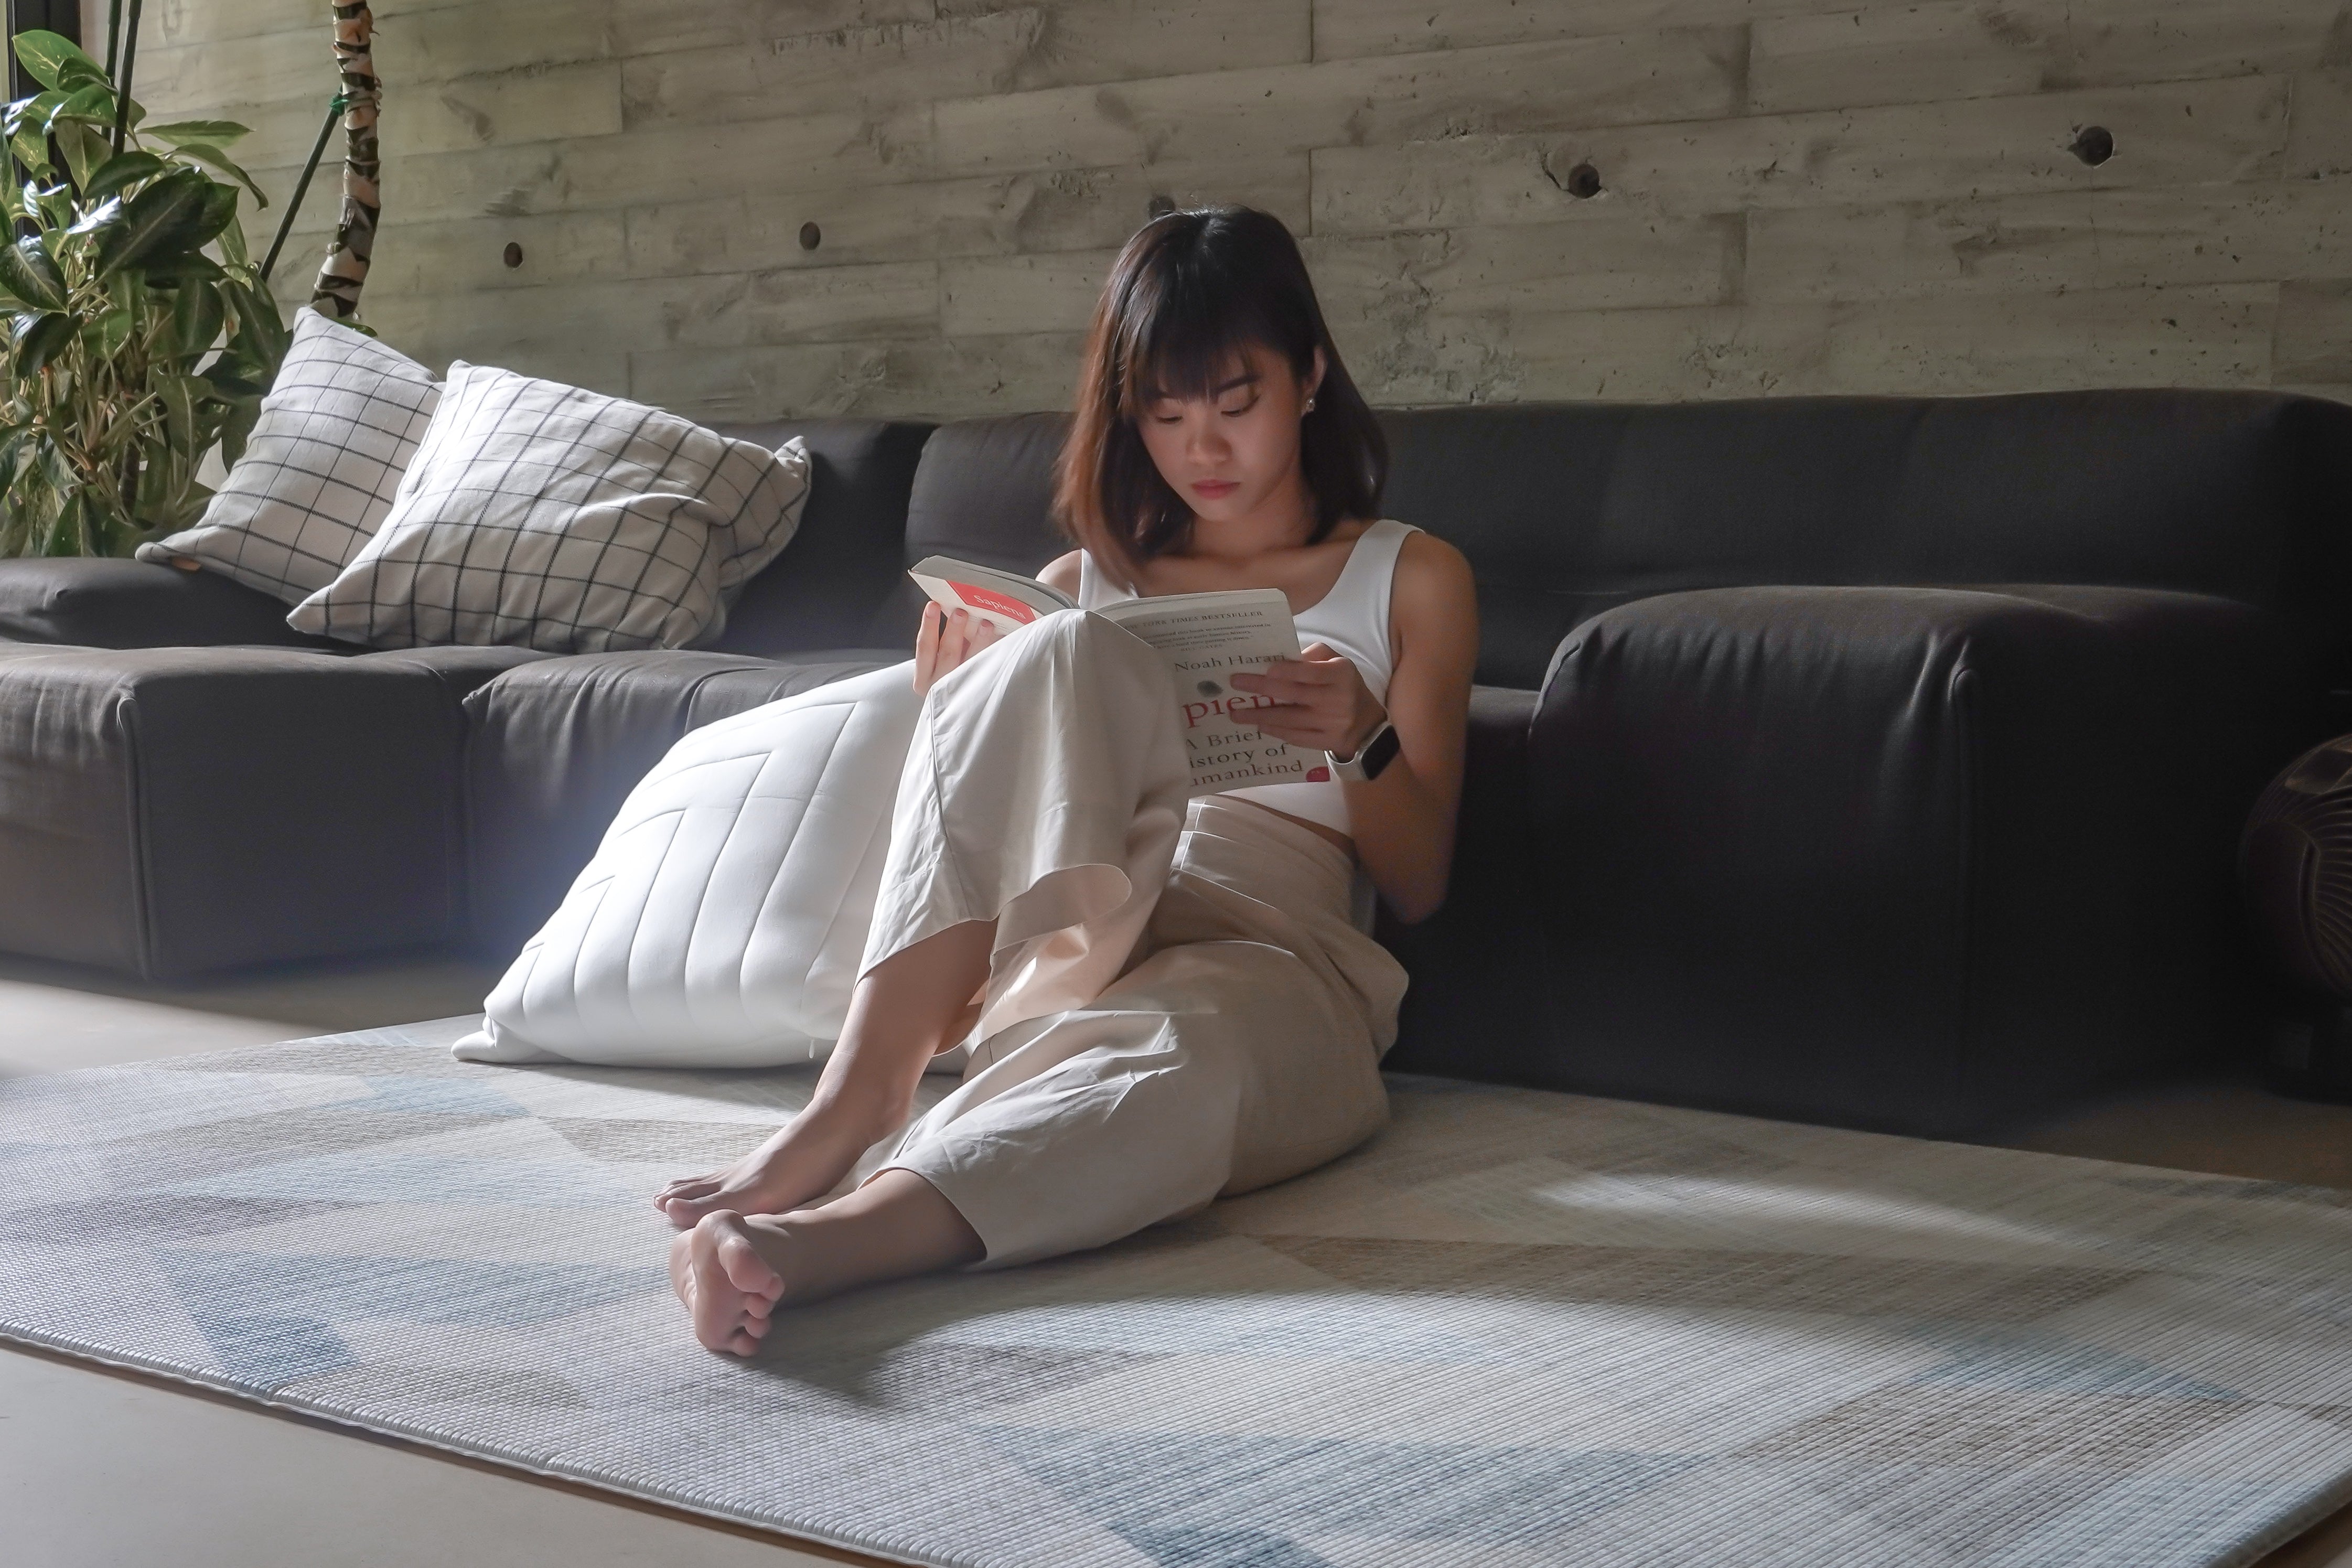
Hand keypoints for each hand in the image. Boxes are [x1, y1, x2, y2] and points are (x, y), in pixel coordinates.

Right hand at [913, 602, 1004, 695]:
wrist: (957, 711)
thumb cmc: (948, 679)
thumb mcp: (939, 664)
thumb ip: (947, 642)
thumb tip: (959, 611)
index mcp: (923, 678)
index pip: (924, 647)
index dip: (928, 625)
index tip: (933, 605)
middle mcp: (939, 687)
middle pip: (947, 655)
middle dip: (954, 631)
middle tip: (961, 612)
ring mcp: (961, 693)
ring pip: (971, 665)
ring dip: (978, 642)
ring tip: (986, 624)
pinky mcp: (981, 694)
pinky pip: (988, 672)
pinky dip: (995, 655)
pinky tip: (1002, 640)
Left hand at [1229, 641, 1385, 756]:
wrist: (1365, 723)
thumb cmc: (1343, 685)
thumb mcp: (1337, 663)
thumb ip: (1313, 656)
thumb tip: (1282, 659)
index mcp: (1341, 675)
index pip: (1311, 673)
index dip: (1288, 671)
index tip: (1266, 670)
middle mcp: (1338, 699)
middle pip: (1294, 694)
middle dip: (1262, 689)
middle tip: (1236, 684)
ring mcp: (1332, 724)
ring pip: (1290, 720)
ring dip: (1260, 715)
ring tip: (1237, 712)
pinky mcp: (1327, 742)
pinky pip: (1296, 737)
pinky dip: (1275, 731)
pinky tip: (1259, 724)